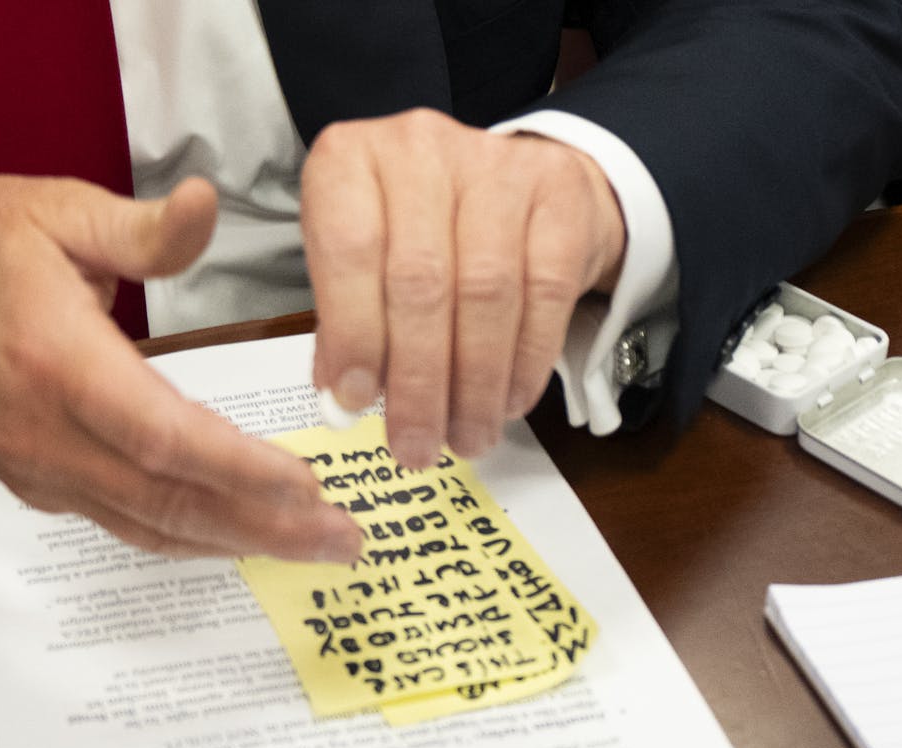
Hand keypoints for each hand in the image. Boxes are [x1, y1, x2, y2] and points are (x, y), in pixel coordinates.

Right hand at [0, 175, 360, 561]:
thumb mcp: (50, 211)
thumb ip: (139, 228)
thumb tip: (209, 205)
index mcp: (56, 363)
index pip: (164, 437)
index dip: (240, 469)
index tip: (309, 485)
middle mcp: (47, 434)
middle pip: (169, 500)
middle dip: (264, 526)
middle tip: (343, 541)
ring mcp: (39, 468)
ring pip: (148, 525)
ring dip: (235, 543)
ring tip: (311, 549)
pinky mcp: (35, 483)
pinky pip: (121, 522)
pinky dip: (185, 535)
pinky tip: (235, 537)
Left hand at [302, 109, 625, 466]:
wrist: (517, 184)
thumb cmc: (419, 233)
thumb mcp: (360, 265)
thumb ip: (345, 324)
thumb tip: (342, 400)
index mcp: (351, 160)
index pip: (349, 249)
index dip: (353, 333)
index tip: (355, 403)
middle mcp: (420, 147)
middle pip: (420, 281)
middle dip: (418, 381)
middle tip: (415, 447)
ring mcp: (496, 164)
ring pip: (484, 293)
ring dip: (474, 384)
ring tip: (466, 438)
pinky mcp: (559, 194)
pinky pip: (543, 292)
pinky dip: (525, 360)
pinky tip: (509, 402)